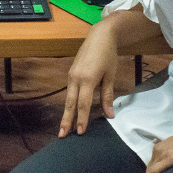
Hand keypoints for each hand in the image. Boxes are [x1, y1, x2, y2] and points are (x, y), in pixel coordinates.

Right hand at [58, 16, 120, 136]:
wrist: (100, 36)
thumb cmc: (107, 55)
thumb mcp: (110, 75)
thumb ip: (107, 95)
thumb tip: (110, 115)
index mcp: (87, 79)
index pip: (83, 104)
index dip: (82, 119)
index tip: (80, 132)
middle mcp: (76, 78)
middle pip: (70, 103)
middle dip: (66, 120)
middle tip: (62, 135)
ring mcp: (71, 75)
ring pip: (68, 98)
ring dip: (66, 113)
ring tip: (63, 127)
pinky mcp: (71, 73)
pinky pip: (69, 91)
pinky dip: (69, 103)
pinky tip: (70, 111)